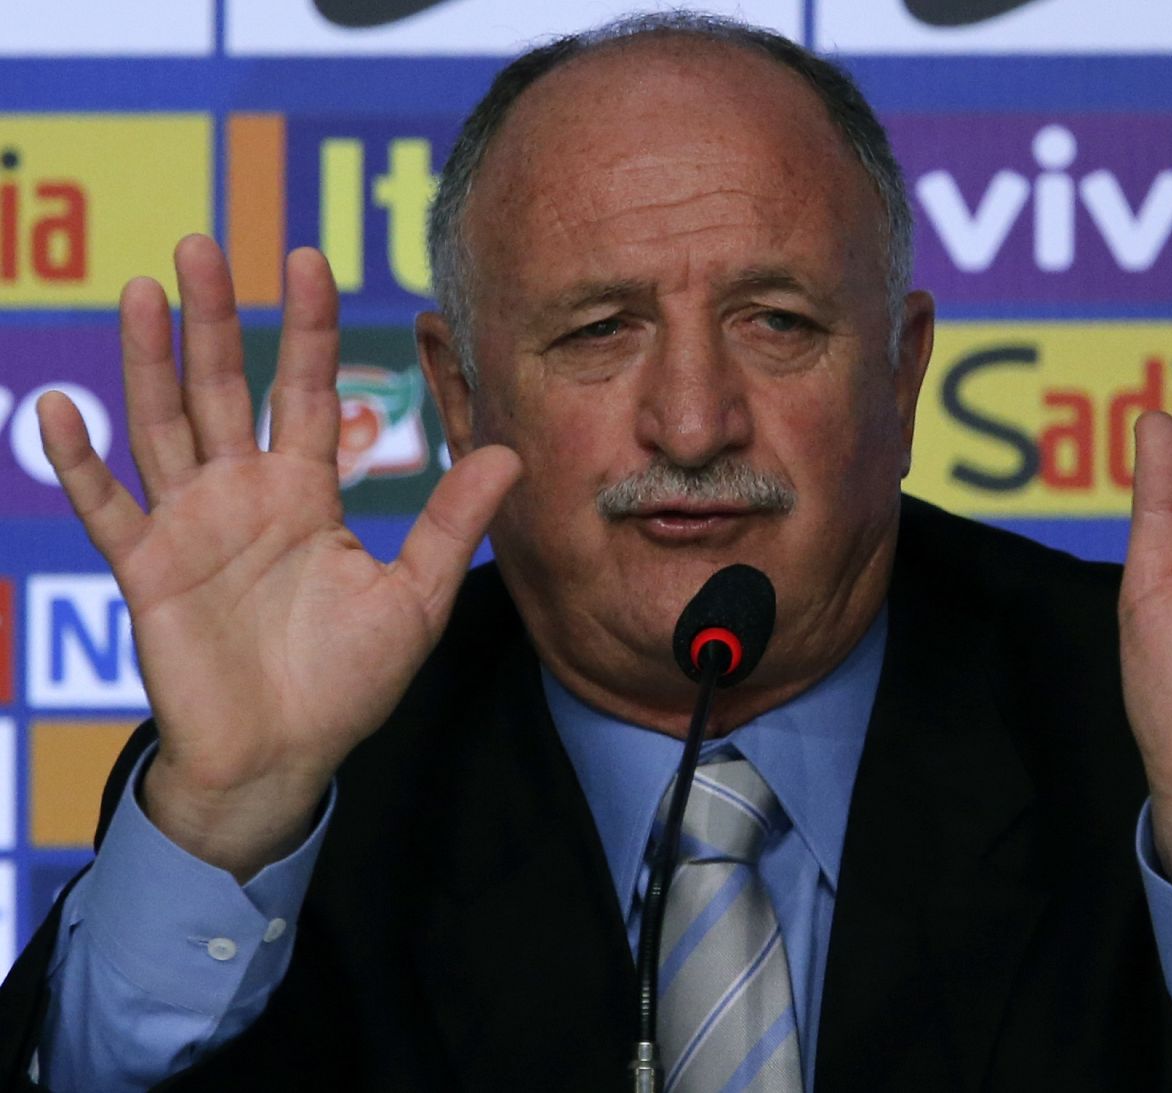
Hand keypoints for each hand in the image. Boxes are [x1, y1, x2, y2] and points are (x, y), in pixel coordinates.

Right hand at [38, 235, 520, 880]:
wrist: (284, 756)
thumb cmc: (347, 681)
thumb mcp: (415, 598)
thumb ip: (453, 525)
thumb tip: (513, 452)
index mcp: (306, 492)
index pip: (306, 390)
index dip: (306, 327)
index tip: (305, 258)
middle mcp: (244, 494)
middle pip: (223, 387)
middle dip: (214, 318)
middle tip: (201, 242)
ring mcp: (190, 525)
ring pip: (162, 425)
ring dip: (147, 362)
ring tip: (142, 291)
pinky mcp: (147, 569)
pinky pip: (107, 508)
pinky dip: (80, 462)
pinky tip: (60, 407)